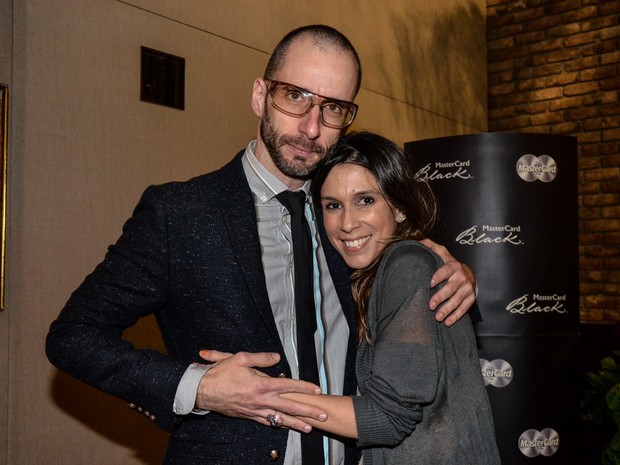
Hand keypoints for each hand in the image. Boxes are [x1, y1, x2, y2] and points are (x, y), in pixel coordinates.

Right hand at [195, 350, 325, 432]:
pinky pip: (266, 422)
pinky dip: (278, 425)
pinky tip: (285, 427)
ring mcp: (255, 410)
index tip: (317, 389)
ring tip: (310, 428)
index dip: (304, 387)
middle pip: (290, 407)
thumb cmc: (221, 373)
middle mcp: (261, 400)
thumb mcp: (241, 358)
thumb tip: (277, 357)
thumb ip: (262, 358)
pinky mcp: (248, 416)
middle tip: (323, 416)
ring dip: (296, 424)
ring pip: (280, 419)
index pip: (289, 385)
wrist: (203, 390)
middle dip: (308, 411)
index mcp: (261, 384)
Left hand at [420, 238, 476, 325]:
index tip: (429, 283)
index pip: (445, 271)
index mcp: (453, 266)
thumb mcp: (441, 253)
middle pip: (450, 289)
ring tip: (437, 317)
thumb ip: (430, 246)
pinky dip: (456, 316)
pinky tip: (448, 322)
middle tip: (430, 305)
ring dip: (447, 310)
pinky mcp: (471, 299)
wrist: (468, 274)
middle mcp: (462, 277)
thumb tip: (417, 241)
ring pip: (457, 301)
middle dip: (440, 297)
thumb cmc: (449, 265)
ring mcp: (468, 289)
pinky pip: (464, 309)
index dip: (438, 277)